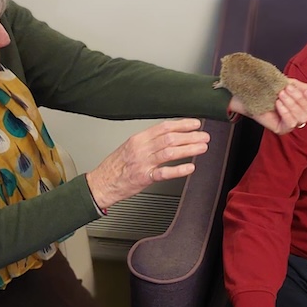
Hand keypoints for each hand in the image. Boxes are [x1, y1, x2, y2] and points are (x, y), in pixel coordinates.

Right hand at [86, 118, 208, 208]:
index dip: (182, 124)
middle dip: (190, 136)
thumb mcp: (131, 146)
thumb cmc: (116, 166)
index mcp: (139, 138)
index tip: (196, 124)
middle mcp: (141, 148)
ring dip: (188, 149)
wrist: (101, 182)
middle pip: (169, 138)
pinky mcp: (144, 178)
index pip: (164, 126)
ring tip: (202, 148)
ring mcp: (143, 163)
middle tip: (204, 136)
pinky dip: (178, 170)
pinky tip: (190, 168)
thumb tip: (170, 135)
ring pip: (169, 152)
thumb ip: (149, 141)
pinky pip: (163, 173)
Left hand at [228, 79, 306, 134]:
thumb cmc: (271, 87)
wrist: (251, 92)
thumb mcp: (293, 85)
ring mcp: (291, 124)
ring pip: (302, 117)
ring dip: (291, 104)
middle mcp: (300, 115)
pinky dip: (285, 112)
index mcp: (305, 104)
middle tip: (286, 89)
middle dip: (299, 99)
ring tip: (280, 95)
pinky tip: (277, 104)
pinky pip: (292, 123)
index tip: (305, 91)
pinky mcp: (282, 129)